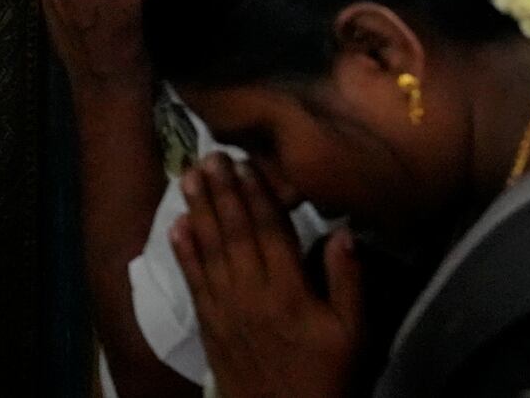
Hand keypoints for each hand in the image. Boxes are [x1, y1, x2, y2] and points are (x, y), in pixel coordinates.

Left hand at [172, 154, 361, 397]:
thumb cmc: (327, 375)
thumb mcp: (353, 333)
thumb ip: (348, 282)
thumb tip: (344, 232)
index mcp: (289, 290)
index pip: (270, 231)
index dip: (257, 195)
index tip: (246, 163)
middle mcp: (252, 292)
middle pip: (234, 232)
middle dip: (222, 192)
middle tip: (209, 155)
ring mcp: (226, 308)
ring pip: (209, 249)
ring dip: (197, 210)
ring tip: (189, 176)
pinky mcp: (209, 325)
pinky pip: (193, 282)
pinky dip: (183, 252)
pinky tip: (176, 226)